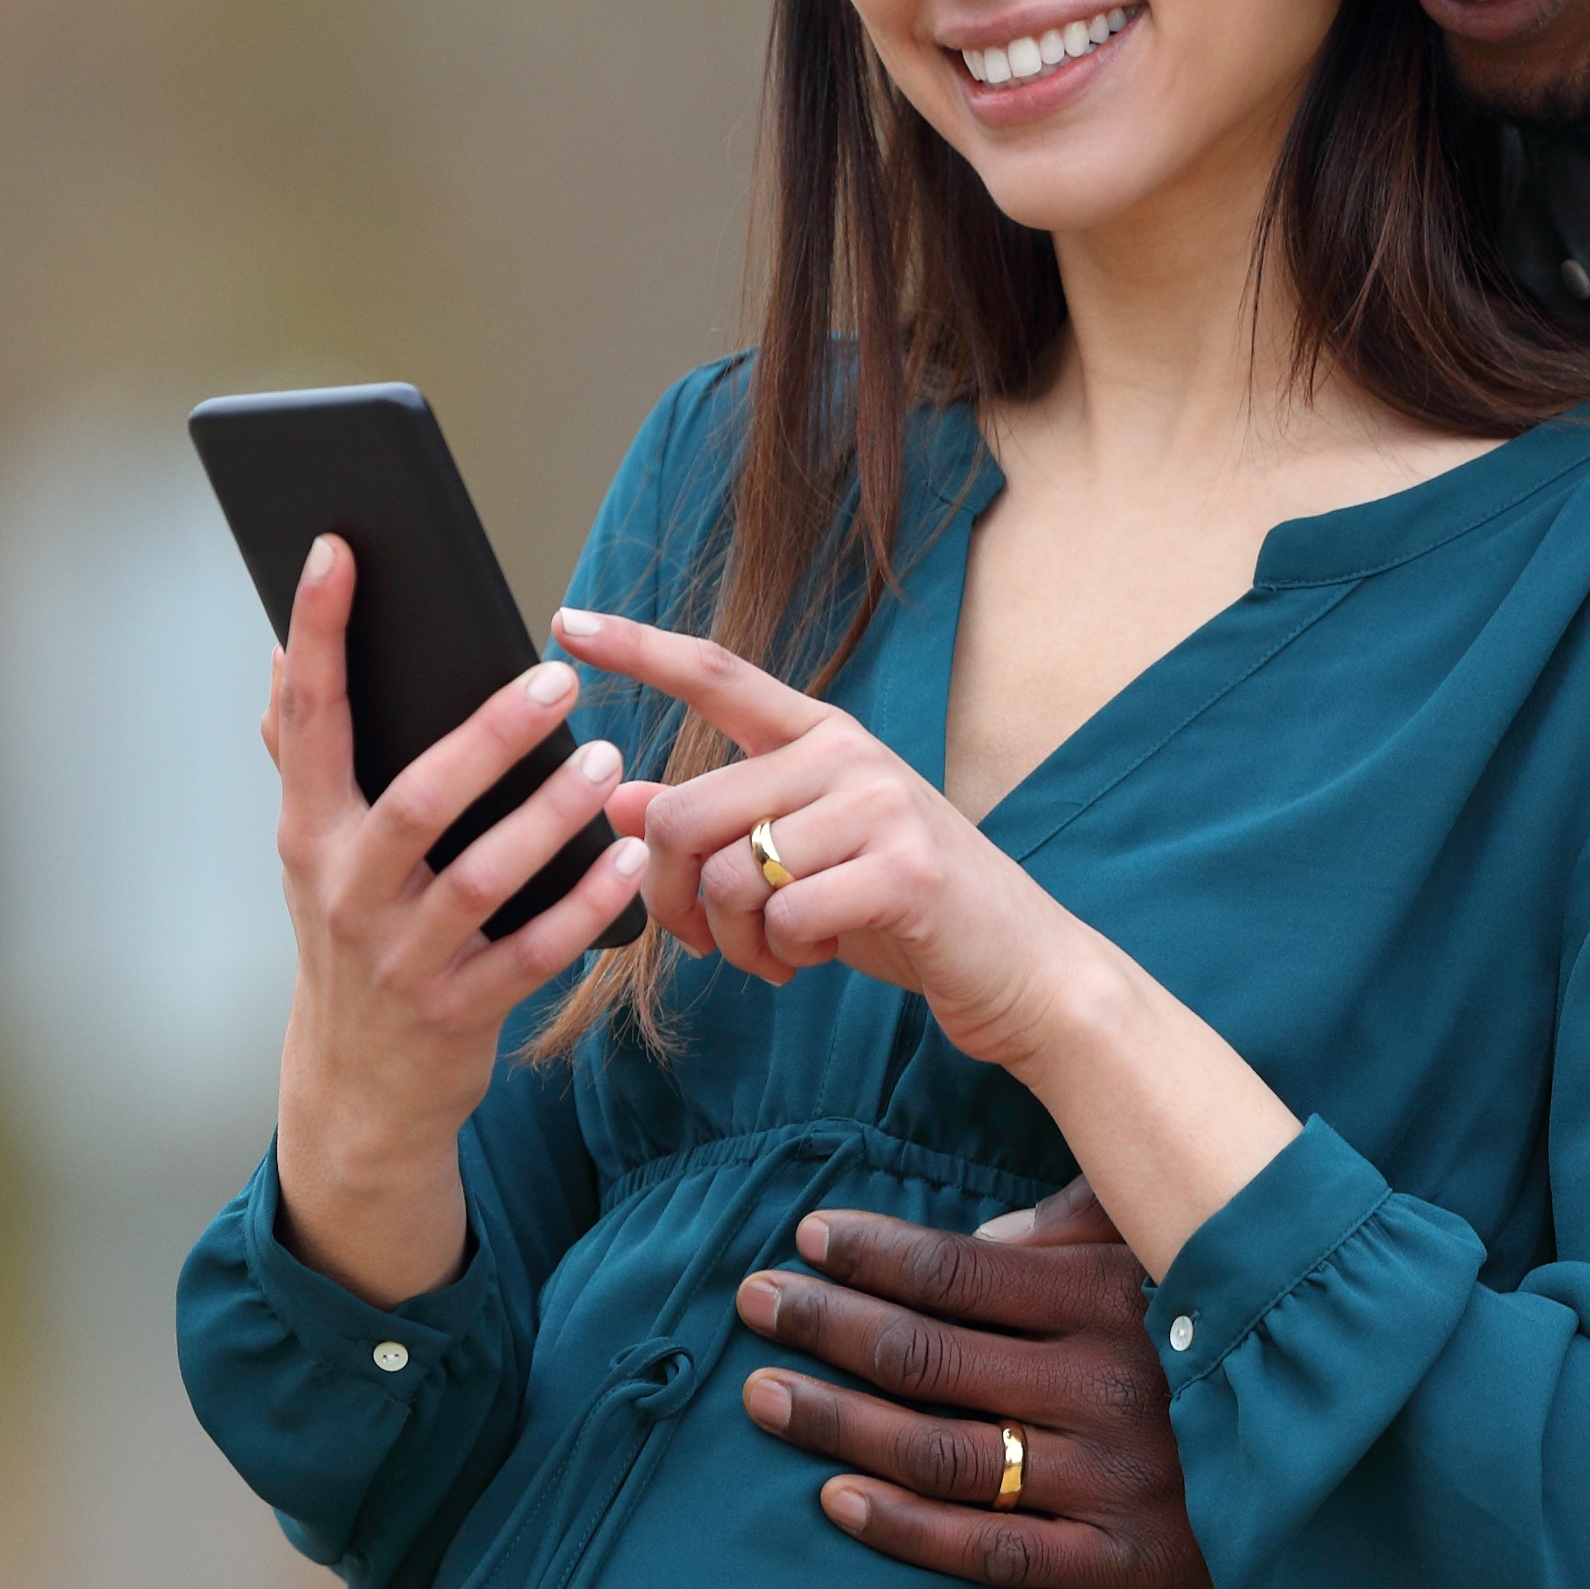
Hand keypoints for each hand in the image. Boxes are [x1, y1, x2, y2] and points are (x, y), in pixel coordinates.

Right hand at [267, 541, 657, 1304]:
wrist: (357, 1091)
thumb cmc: (352, 943)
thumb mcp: (314, 855)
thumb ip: (303, 762)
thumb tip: (280, 665)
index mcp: (310, 833)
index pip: (307, 716)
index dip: (319, 631)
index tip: (338, 549)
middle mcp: (346, 890)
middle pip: (418, 799)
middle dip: (488, 736)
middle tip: (558, 680)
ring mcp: (401, 957)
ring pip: (482, 878)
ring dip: (550, 817)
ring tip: (607, 761)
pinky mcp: (459, 1010)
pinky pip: (533, 953)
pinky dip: (584, 905)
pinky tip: (630, 859)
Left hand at [553, 607, 1105, 1074]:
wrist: (1022, 967)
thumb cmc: (904, 910)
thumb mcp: (803, 858)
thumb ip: (722, 824)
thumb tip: (617, 800)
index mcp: (822, 738)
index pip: (717, 674)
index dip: (638, 648)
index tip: (567, 621)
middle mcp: (848, 756)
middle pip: (688, 813)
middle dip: (674, 898)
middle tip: (705, 941)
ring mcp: (880, 808)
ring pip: (731, 878)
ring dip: (735, 943)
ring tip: (778, 956)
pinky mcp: (903, 871)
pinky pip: (783, 920)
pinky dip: (784, 959)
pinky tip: (819, 958)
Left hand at [737, 1182, 1221, 1588]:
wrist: (1347, 1470)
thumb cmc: (1240, 1339)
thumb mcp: (1175, 1254)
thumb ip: (1083, 1227)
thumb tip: (982, 1226)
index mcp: (1111, 1296)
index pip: (960, 1268)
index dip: (872, 1253)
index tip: (803, 1238)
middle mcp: (1102, 1384)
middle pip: (928, 1354)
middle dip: (827, 1325)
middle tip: (752, 1304)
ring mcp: (1108, 1478)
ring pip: (941, 1452)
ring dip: (838, 1423)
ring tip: (763, 1398)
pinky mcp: (1120, 1561)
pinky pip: (991, 1550)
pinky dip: (904, 1527)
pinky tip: (835, 1499)